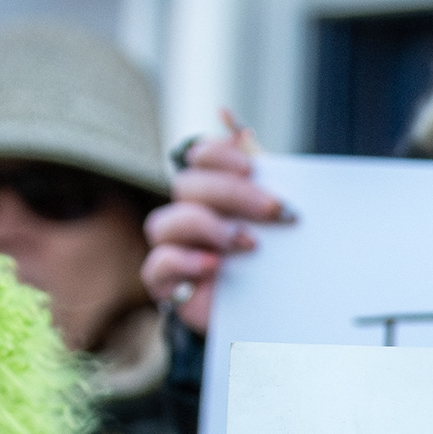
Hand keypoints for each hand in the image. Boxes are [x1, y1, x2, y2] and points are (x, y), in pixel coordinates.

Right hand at [142, 111, 286, 328]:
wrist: (275, 317)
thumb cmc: (272, 259)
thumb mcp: (271, 211)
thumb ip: (256, 163)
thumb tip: (229, 115)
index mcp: (212, 192)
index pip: (197, 157)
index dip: (217, 154)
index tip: (252, 165)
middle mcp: (187, 214)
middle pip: (186, 186)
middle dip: (230, 193)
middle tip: (274, 209)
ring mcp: (173, 249)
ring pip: (164, 222)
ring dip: (205, 226)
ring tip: (245, 242)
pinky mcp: (167, 284)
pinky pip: (157, 265)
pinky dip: (184, 260)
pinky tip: (215, 265)